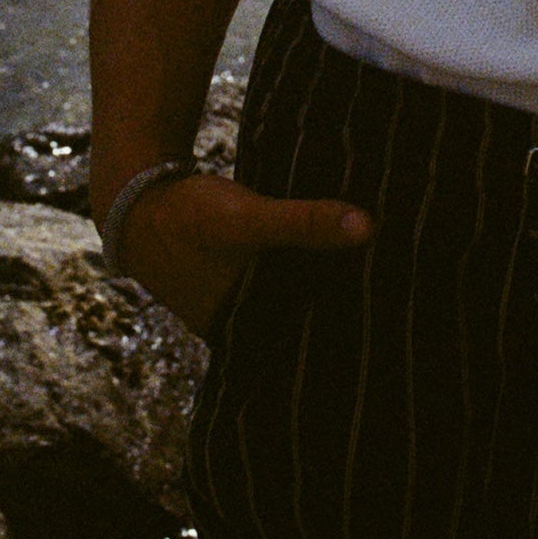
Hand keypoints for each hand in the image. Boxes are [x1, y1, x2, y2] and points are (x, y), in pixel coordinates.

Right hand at [109, 171, 372, 342]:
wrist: (137, 193)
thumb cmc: (187, 217)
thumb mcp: (248, 221)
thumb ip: (303, 224)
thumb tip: (367, 227)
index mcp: (239, 330)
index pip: (304, 345)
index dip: (345, 334)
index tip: (394, 320)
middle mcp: (238, 323)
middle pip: (301, 321)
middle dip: (340, 307)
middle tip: (401, 292)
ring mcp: (235, 298)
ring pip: (291, 297)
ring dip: (323, 283)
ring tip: (383, 270)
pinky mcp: (237, 271)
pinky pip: (281, 275)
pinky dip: (304, 264)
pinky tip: (339, 248)